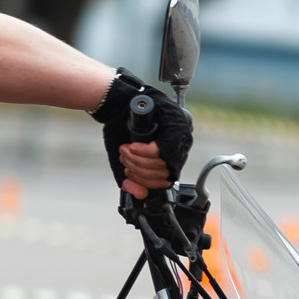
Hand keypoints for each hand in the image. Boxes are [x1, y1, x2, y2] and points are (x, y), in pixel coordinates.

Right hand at [90, 70, 193, 199]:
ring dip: (140, 161)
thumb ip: (132, 179)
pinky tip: (133, 146)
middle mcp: (181, 145)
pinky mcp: (176, 124)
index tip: (129, 173)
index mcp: (172, 154)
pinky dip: (144, 151)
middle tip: (124, 160)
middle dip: (139, 170)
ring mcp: (181, 134)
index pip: (166, 180)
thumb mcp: (126, 160)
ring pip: (164, 162)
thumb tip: (140, 194)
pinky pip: (162, 149)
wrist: (117, 104)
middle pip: (165, 173)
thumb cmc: (123, 129)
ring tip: (125, 151)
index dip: (144, 181)